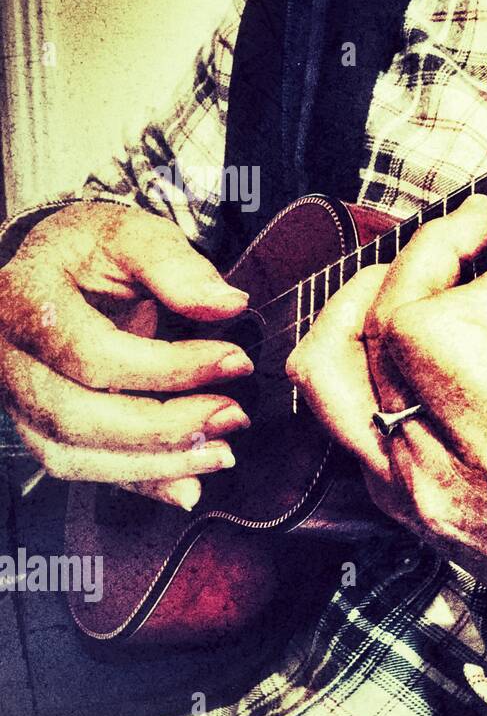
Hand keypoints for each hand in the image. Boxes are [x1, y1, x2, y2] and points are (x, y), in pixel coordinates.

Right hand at [0, 202, 252, 507]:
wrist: (61, 265)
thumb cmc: (95, 250)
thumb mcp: (134, 233)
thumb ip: (178, 267)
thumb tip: (228, 305)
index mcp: (25, 301)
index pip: (93, 354)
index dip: (170, 368)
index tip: (234, 361)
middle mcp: (9, 357)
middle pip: (76, 417)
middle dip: (165, 427)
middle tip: (234, 415)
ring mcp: (19, 397)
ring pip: (72, 456)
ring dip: (154, 465)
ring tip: (221, 452)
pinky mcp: (40, 425)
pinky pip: (81, 470)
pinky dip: (138, 483)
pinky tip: (188, 482)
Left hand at [286, 197, 486, 648]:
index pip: (431, 328)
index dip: (469, 270)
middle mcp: (437, 474)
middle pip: (374, 332)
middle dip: (419, 257)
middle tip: (470, 229)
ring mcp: (403, 491)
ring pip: (323, 372)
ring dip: (358, 301)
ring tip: (410, 270)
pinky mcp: (391, 497)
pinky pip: (336, 411)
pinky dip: (357, 351)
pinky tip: (404, 327)